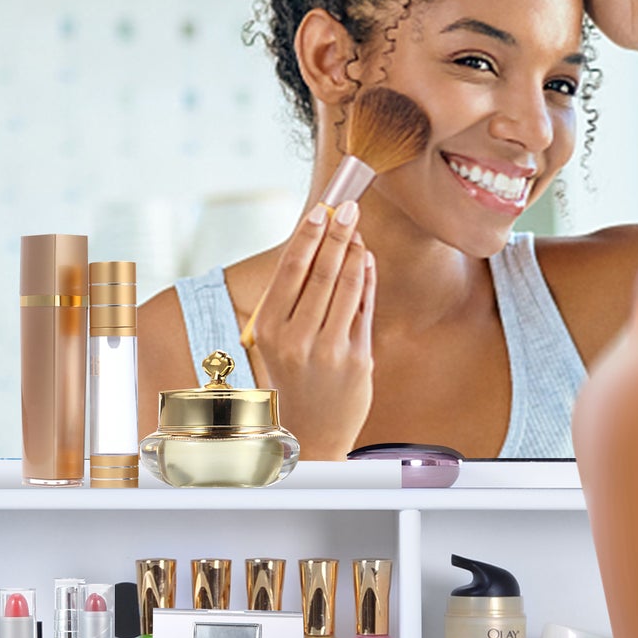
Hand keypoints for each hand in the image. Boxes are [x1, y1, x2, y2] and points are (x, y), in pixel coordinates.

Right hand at [248, 201, 375, 459]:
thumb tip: (318, 244)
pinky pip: (365, 308)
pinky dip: (368, 279)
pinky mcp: (358, 358)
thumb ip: (295, 297)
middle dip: (338, 233)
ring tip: (358, 230)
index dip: (309, 236)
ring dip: (356, 251)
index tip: (322, 209)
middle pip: (322, 272)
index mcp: (269, 330)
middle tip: (349, 206)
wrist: (312, 431)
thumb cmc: (294, 377)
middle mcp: (297, 339)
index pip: (291, 271)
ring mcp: (330, 349)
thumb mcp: (279, 340)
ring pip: (348, 286)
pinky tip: (367, 260)